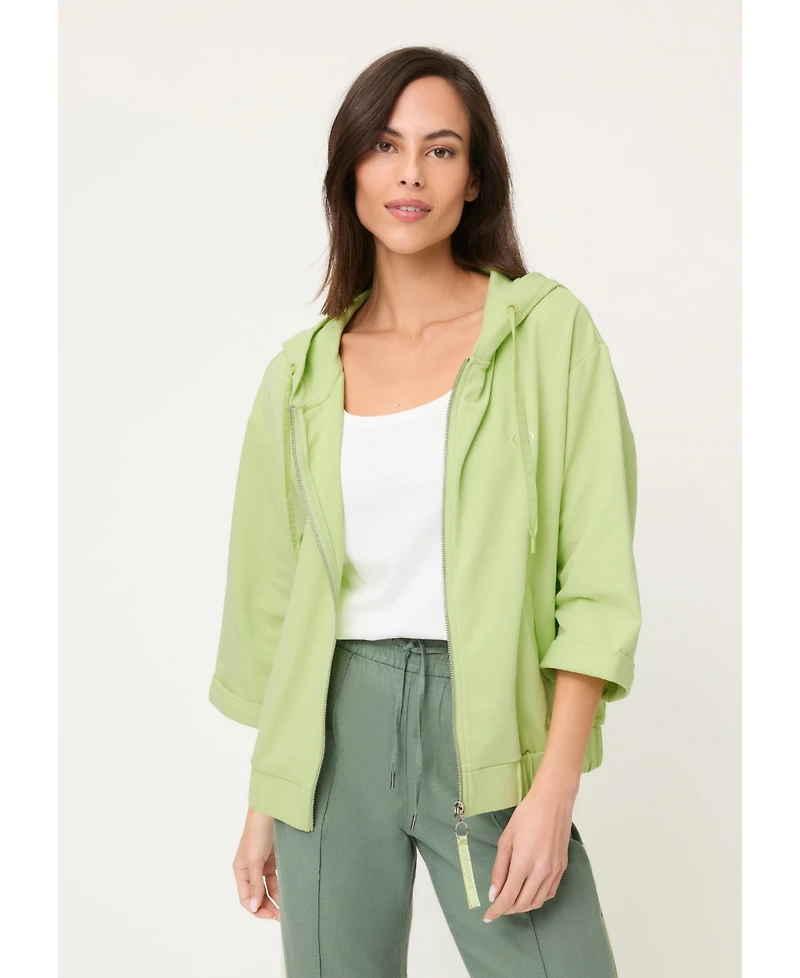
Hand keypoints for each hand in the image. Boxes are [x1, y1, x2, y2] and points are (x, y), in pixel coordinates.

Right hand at [232, 806, 280, 920]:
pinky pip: (277, 878)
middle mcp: (250, 869)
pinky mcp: (274, 858)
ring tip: (287, 910)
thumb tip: (254, 907)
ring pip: (268, 888)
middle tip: (281, 918)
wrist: (271, 810)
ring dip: (276, 900)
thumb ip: (255, 884)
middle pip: (258, 895)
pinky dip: (282, 887)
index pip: (246, 898)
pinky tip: (289, 895)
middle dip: (267, 907)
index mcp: (240, 870)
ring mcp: (263, 864)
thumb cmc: (258, 833)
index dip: (256, 909)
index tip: (269, 916)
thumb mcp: (255, 860)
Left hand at [482, 771, 576, 921]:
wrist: (553, 802)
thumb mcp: (506, 840)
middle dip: (508, 909)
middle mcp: (541, 871)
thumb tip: (494, 893)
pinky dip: (537, 898)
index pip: (508, 897)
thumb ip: (499, 869)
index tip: (488, 916)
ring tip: (511, 901)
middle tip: (497, 906)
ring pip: (538, 902)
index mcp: (524, 863)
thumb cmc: (526, 815)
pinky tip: (529, 892)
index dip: (497, 910)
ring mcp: (554, 871)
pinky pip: (549, 893)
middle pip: (523, 904)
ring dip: (523, 906)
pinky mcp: (562, 868)